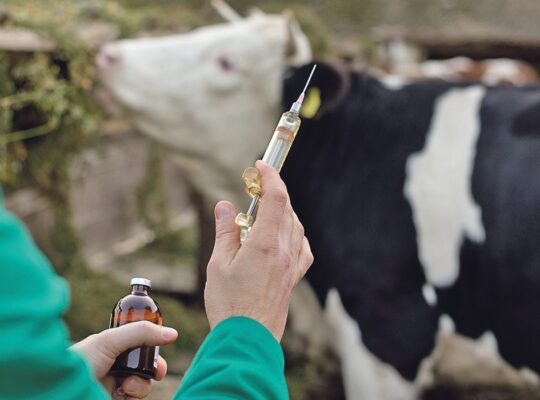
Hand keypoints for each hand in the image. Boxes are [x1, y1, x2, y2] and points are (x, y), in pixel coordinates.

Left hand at [71, 321, 177, 398]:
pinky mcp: (117, 399)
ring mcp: (116, 384)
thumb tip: (173, 334)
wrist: (62, 391)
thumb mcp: (110, 340)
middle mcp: (116, 364)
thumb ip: (141, 332)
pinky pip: (136, 398)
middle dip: (155, 368)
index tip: (163, 343)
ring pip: (145, 383)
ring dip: (141, 384)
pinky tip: (121, 394)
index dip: (154, 344)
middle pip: (147, 364)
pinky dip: (134, 396)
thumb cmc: (80, 362)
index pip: (141, 342)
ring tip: (126, 385)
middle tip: (158, 371)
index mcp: (113, 346)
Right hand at [204, 160, 313, 340]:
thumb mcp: (218, 264)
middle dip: (273, 191)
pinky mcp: (294, 278)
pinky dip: (294, 232)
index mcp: (265, 244)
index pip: (276, 198)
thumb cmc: (229, 304)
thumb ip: (225, 231)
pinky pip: (302, 247)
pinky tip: (284, 235)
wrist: (248, 340)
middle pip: (286, 209)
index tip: (260, 165)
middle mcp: (284, 251)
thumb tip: (224, 205)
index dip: (270, 176)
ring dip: (283, 210)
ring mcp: (292, 265)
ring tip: (263, 210)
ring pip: (295, 225)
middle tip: (255, 186)